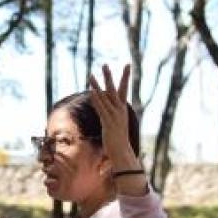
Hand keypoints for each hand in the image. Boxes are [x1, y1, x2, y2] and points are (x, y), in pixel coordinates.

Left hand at [88, 65, 147, 195]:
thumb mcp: (115, 129)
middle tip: (105, 64)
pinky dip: (97, 99)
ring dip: (97, 86)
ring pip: (105, 97)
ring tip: (90, 75)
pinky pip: (101, 108)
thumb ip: (113, 122)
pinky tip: (91, 91)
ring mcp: (114, 116)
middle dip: (110, 77)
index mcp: (122, 111)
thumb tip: (111, 121)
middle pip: (115, 90)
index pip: (124, 91)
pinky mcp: (108, 122)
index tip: (127, 65)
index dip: (124, 78)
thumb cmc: (119, 143)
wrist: (122, 153)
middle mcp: (119, 111)